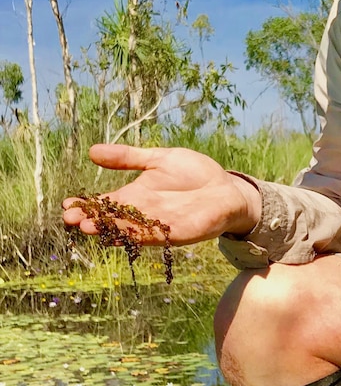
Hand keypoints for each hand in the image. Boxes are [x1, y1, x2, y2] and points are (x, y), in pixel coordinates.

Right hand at [62, 144, 261, 246]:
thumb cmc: (195, 173)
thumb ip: (129, 157)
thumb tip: (93, 151)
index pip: (107, 202)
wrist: (227, 189)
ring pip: (129, 229)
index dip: (88, 204)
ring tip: (88, 228)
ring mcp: (159, 224)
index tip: (67, 204)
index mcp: (137, 195)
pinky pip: (154, 234)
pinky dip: (137, 234)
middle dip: (92, 219)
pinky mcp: (177, 231)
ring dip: (109, 229)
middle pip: (113, 218)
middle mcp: (144, 213)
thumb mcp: (158, 159)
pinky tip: (122, 232)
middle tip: (69, 219)